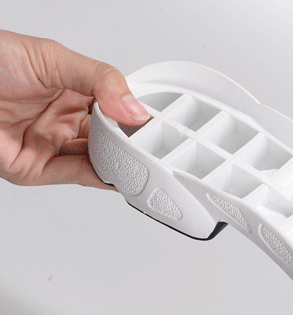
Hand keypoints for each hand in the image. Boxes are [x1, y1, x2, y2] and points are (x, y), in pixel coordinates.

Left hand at [0, 29, 149, 188]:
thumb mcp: (53, 57)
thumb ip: (100, 81)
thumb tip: (133, 108)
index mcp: (73, 90)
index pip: (117, 109)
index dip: (137, 117)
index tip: (156, 124)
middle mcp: (62, 119)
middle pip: (112, 139)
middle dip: (134, 145)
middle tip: (154, 145)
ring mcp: (50, 145)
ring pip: (99, 160)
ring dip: (122, 163)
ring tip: (142, 160)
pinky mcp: (35, 168)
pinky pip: (77, 175)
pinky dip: (102, 176)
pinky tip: (119, 171)